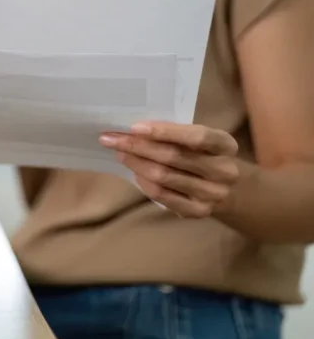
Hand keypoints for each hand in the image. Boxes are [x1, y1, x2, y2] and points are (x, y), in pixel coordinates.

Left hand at [99, 121, 239, 217]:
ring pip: (164, 176)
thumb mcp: (197, 139)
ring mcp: (213, 194)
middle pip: (174, 157)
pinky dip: (144, 182)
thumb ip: (175, 133)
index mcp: (226, 145)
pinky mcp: (198, 211)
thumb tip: (134, 129)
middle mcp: (224, 171)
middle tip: (112, 139)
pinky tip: (134, 172)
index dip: (164, 132)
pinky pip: (162, 195)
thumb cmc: (201, 154)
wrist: (223, 188)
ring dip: (136, 163)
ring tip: (119, 153)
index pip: (196, 137)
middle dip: (138, 146)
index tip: (134, 127)